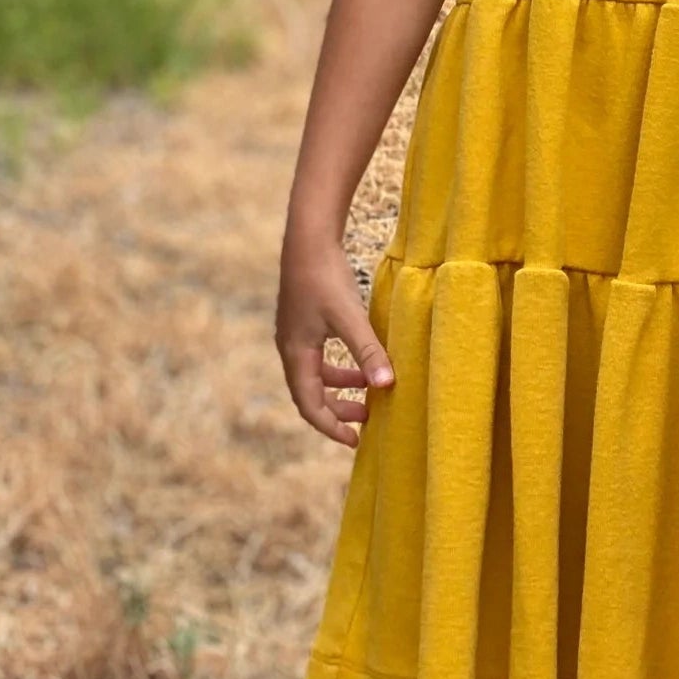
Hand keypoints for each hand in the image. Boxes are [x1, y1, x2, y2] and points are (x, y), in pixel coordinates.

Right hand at [275, 233, 394, 448]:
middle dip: (337, 410)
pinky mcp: (305, 319)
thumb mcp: (350, 316)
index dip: (331, 426)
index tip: (355, 440)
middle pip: (311, 393)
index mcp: (296, 354)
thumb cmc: (325, 276)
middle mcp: (291, 348)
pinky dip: (340, 365)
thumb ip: (368, 350)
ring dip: (341, 386)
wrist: (308, 238)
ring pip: (316, 374)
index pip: (310, 405)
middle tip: (366, 420)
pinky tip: (361, 358)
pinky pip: (320, 356)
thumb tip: (388, 385)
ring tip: (369, 390)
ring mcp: (296, 333)